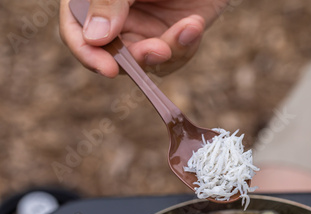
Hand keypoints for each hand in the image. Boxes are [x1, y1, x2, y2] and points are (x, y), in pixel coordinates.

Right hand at [60, 0, 228, 76]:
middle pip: (113, 56)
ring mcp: (144, 29)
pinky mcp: (171, 36)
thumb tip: (93, 39)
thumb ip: (108, 2)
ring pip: (147, 63)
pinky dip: (186, 45)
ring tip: (190, 26)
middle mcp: (115, 17)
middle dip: (139, 58)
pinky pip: (173, 58)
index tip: (109, 69)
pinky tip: (194, 24)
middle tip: (161, 50)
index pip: (76, 31)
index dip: (87, 54)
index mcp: (93, 0)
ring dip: (170, 50)